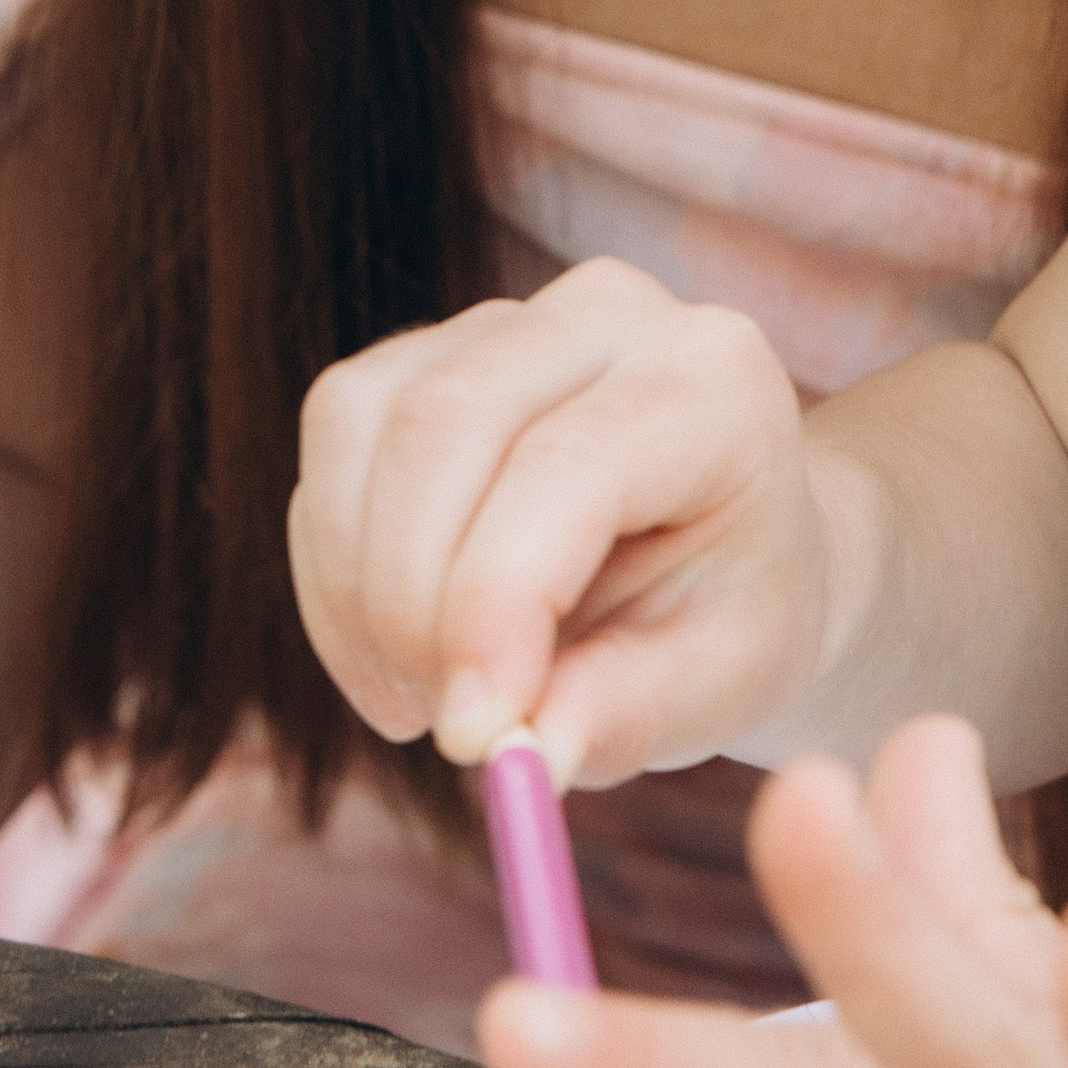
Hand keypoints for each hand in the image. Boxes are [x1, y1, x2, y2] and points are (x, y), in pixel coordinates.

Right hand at [288, 258, 836, 786]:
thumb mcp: (718, 684)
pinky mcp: (428, 348)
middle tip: (442, 728)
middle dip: (409, 600)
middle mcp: (610, 312)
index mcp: (714, 380)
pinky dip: (335, 565)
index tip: (472, 735)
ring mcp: (507, 317)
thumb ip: (623, 713)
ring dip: (357, 588)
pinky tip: (392, 647)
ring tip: (419, 696)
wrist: (728, 549)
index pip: (570, 464)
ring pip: (363, 420)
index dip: (497, 600)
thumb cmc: (733, 612)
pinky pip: (334, 434)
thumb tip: (515, 755)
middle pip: (444, 423)